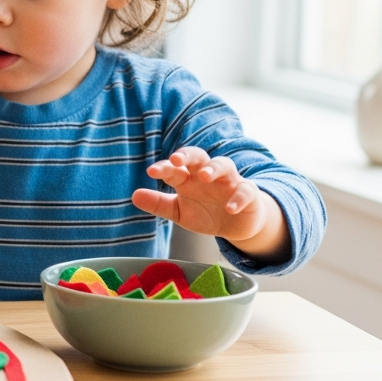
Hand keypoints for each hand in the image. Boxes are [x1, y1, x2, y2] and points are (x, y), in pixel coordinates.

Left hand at [131, 147, 289, 259]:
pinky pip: (245, 191)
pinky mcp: (248, 193)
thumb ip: (158, 204)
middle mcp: (207, 175)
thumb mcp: (179, 212)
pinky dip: (238, 198)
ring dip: (214, 168)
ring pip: (224, 165)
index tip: (151, 171)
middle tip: (177, 159)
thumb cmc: (204, 212)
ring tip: (204, 176)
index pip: (174, 168)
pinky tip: (230, 207)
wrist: (234, 225)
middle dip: (188, 155)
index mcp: (188, 178)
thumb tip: (133, 196)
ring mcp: (229, 181)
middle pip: (198, 157)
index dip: (164, 168)